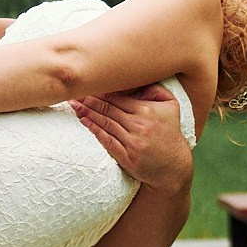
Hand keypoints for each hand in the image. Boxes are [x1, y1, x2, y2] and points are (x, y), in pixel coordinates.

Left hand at [71, 85, 192, 192]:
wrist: (173, 167)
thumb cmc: (170, 133)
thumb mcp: (171, 107)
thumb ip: (156, 89)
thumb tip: (137, 80)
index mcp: (148, 110)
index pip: (118, 97)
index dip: (101, 90)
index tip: (87, 84)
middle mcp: (139, 125)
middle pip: (108, 109)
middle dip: (89, 99)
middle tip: (73, 91)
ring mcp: (132, 142)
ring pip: (105, 123)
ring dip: (87, 112)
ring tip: (74, 104)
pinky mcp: (127, 158)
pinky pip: (106, 140)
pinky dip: (94, 130)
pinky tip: (84, 121)